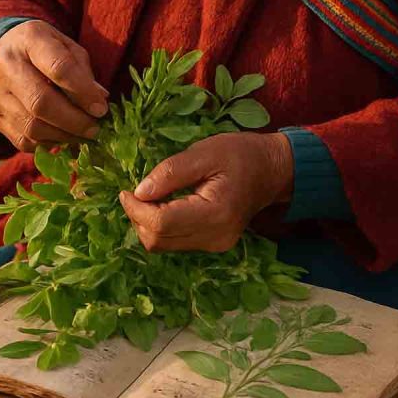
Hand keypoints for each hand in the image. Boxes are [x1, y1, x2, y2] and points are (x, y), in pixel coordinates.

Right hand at [0, 19, 109, 151]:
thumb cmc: (45, 48)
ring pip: (32, 126)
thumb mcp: (67, 46)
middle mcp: (6, 65)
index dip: (83, 92)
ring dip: (64, 135)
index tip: (101, 109)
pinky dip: (48, 143)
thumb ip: (83, 71)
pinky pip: (23, 140)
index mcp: (30, 39)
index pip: (59, 68)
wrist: (5, 50)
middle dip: (74, 121)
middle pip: (41, 102)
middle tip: (94, 128)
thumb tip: (99, 100)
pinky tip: (63, 136)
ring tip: (83, 134)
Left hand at [119, 132, 293, 252]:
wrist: (271, 169)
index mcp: (216, 214)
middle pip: (159, 240)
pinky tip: (163, 206)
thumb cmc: (240, 154)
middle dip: (138, 217)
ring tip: (149, 197)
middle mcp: (215, 238)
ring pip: (164, 245)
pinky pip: (175, 242)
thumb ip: (170, 172)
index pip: (161, 224)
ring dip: (148, 223)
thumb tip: (138, 192)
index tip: (125, 191)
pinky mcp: (213, 245)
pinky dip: (161, 226)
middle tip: (134, 192)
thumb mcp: (205, 152)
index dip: (136, 209)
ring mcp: (215, 245)